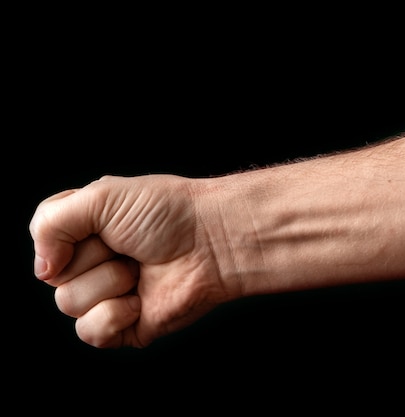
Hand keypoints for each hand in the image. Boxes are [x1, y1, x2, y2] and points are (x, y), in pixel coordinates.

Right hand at [29, 174, 233, 347]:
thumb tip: (43, 271)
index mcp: (86, 229)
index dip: (65, 233)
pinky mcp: (126, 326)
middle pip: (54, 276)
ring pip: (69, 303)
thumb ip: (50, 223)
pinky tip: (140, 298)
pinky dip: (115, 314)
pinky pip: (90, 333)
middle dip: (94, 258)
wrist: (212, 241)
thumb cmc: (167, 213)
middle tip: (131, 246)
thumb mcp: (100, 197)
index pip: (44, 236)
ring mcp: (110, 295)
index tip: (102, 223)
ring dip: (108, 282)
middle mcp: (94, 262)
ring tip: (140, 269)